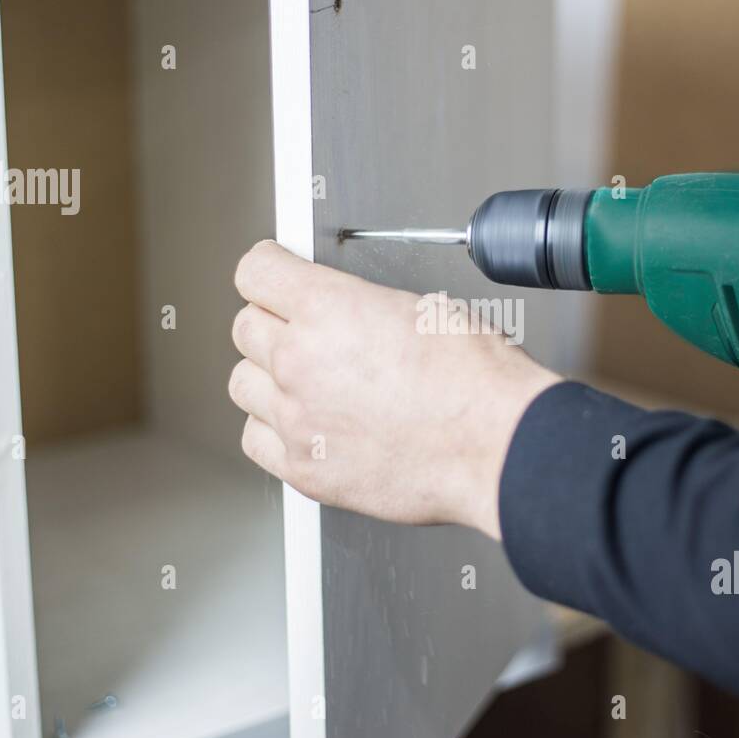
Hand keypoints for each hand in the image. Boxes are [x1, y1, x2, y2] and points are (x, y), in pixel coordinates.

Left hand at [228, 240, 559, 538]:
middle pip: (244, 328)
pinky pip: (256, 440)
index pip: (255, 272)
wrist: (495, 446)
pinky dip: (273, 431)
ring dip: (268, 378)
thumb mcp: (421, 307)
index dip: (268, 270)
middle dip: (271, 324)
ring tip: (305, 384)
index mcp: (327, 308)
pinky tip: (304, 425)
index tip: (273, 277)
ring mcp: (297, 418)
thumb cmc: (476, 380)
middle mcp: (300, 361)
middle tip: (300, 332)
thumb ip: (359, 306)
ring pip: (243, 385)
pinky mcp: (304, 468)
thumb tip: (346, 312)